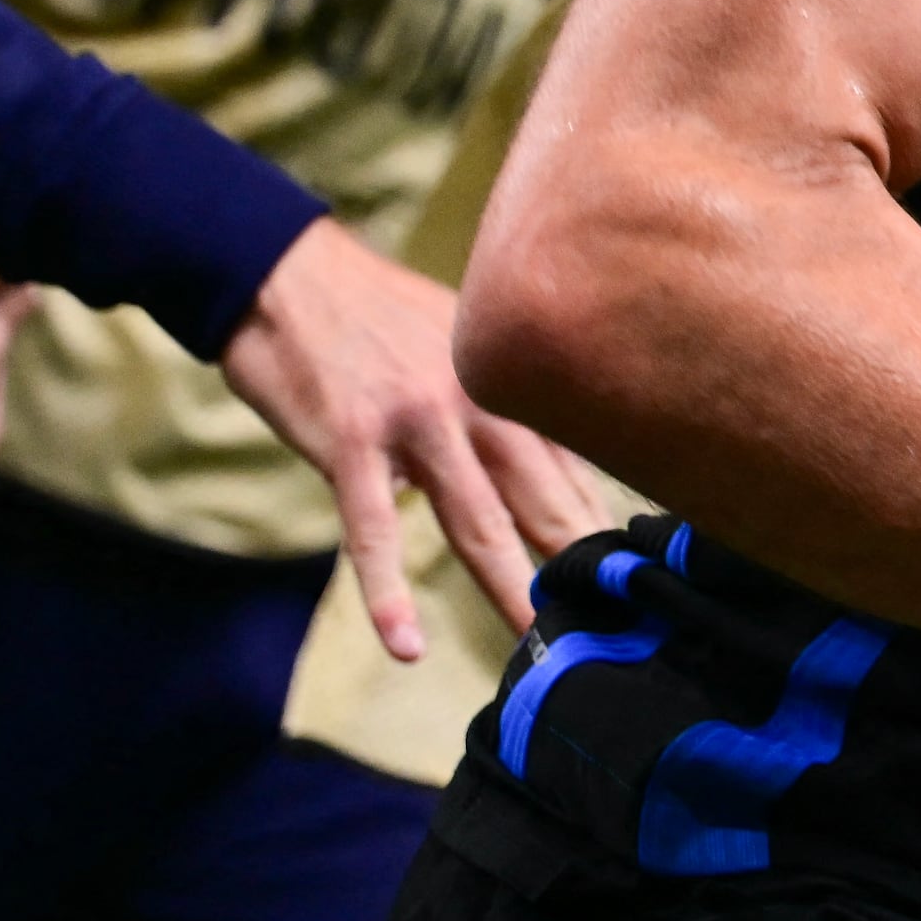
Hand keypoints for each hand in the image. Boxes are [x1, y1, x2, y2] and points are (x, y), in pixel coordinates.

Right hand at [221, 217, 607, 655]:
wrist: (287, 275)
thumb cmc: (378, 317)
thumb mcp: (461, 345)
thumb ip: (506, 407)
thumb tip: (558, 469)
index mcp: (506, 382)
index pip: (572, 467)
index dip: (600, 531)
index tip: (633, 585)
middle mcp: (475, 401)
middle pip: (540, 499)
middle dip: (578, 568)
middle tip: (612, 628)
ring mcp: (413, 423)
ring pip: (474, 520)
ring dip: (508, 587)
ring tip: (537, 643)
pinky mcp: (349, 445)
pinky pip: (372, 531)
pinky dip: (387, 592)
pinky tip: (405, 645)